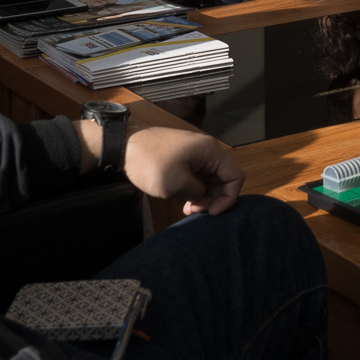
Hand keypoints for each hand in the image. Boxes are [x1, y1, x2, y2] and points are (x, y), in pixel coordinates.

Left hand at [118, 124, 245, 215]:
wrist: (123, 147)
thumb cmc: (150, 164)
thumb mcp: (177, 184)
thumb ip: (199, 193)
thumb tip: (203, 195)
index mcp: (210, 151)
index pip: (236, 177)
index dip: (228, 198)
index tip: (211, 212)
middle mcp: (207, 150)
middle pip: (223, 179)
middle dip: (213, 199)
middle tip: (193, 210)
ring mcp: (194, 154)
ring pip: (210, 179)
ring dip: (203, 196)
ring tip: (186, 208)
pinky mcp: (183, 158)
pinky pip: (198, 176)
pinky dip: (194, 190)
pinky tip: (182, 201)